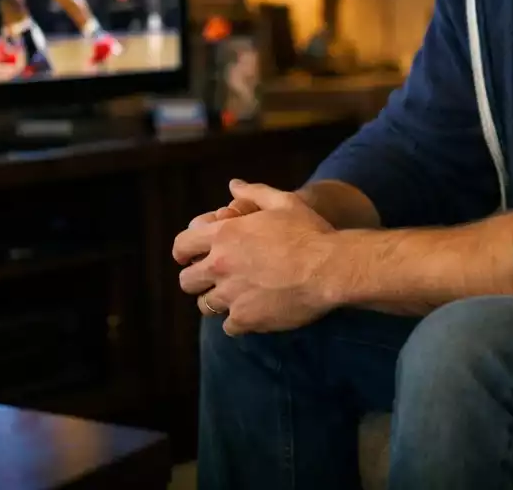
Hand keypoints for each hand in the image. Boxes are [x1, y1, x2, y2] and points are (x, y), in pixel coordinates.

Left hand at [172, 180, 336, 334]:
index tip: (188, 257)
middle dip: (197, 279)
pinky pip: (228, 327)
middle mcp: (221, 265)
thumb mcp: (283, 202)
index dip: (183, 252)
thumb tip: (233, 185)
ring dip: (216, 301)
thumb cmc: (310, 232)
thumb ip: (254, 192)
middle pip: (186, 280)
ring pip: (205, 306)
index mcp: (224, 235)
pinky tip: (252, 313)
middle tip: (212, 279)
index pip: (182, 245)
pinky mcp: (247, 319)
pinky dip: (237, 322)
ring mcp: (232, 295)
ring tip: (234, 297)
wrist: (330, 268)